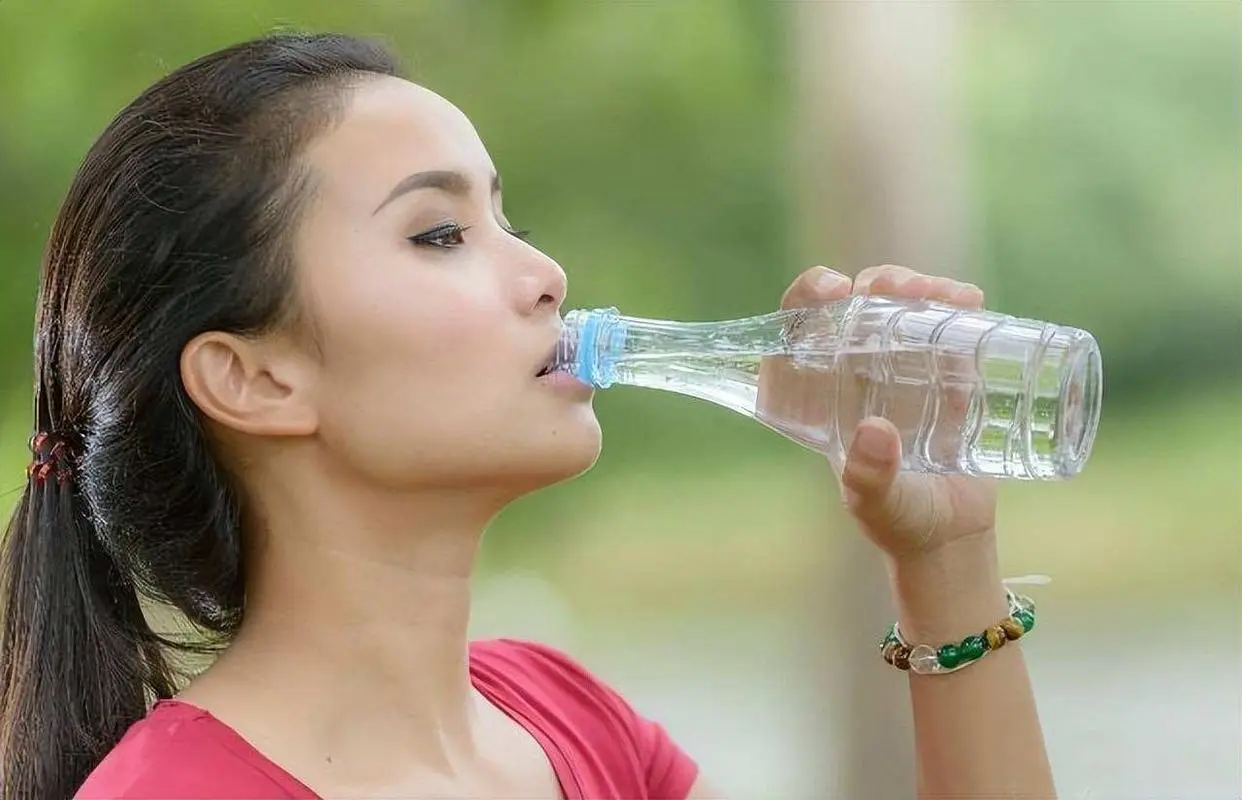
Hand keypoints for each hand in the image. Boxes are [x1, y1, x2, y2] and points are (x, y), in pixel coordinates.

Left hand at [758, 265, 998, 562]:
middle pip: (851, 306)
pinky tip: (969, 299)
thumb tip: (873, 430)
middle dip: (873, 283)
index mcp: (817, 395)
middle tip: (898, 288)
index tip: (831, 288)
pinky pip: (943, 323)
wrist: (951, 537)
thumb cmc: (900, 522)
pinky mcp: (944, 370)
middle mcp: (852, 372)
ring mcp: (899, 366)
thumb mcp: (878, 505)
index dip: (805, 297)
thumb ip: (871, 478)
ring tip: (940, 293)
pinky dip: (954, 303)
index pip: (796, 331)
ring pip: (896, 306)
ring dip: (913, 285)